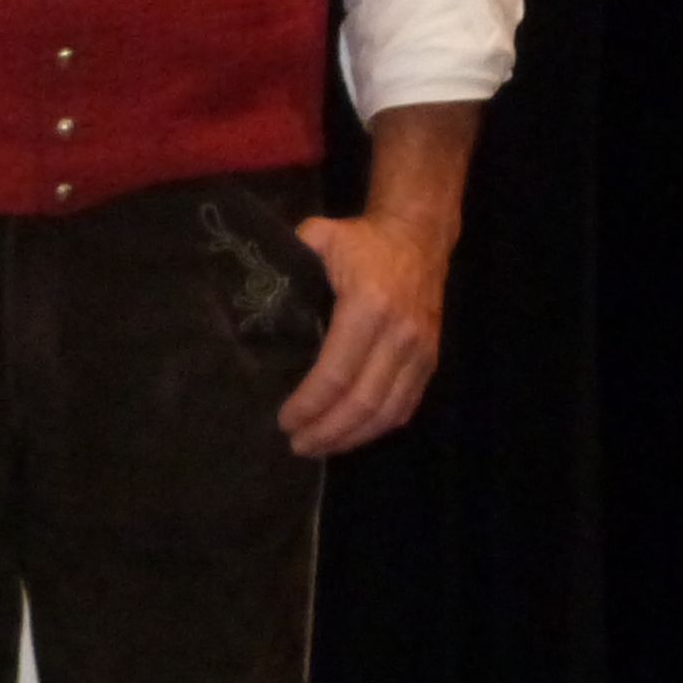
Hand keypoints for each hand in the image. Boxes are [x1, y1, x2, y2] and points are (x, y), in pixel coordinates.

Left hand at [280, 99, 482, 455]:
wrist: (420, 235)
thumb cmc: (364, 240)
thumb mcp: (322, 237)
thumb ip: (289, 259)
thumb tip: (251, 288)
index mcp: (369, 305)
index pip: (337, 372)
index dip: (309, 403)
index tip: (285, 419)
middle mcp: (399, 334)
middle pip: (362, 401)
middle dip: (326, 430)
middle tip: (297, 443)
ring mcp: (420, 349)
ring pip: (387, 411)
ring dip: (352, 437)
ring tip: (320, 446)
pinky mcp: (431, 359)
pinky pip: (406, 405)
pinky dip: (378, 428)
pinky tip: (353, 435)